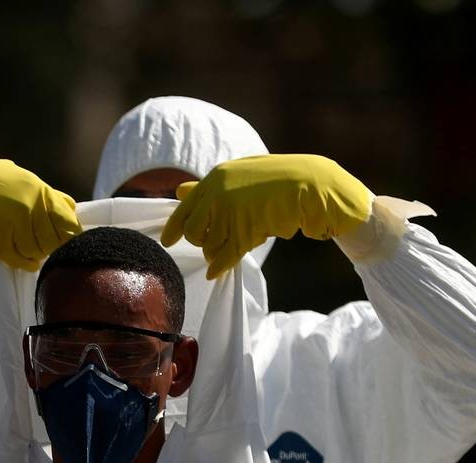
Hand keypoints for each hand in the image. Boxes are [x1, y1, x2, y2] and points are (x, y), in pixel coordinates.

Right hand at [0, 154, 80, 270]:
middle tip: (40, 247)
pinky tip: (20, 259)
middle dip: (51, 246)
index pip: (68, 216)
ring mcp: (15, 221)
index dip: (68, 231)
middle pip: (57, 238)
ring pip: (38, 251)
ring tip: (23, 248)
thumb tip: (68, 208)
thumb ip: (38, 193)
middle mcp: (30, 203)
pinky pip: (19, 259)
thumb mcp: (12, 177)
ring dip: (34, 254)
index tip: (61, 238)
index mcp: (36, 187)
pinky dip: (22, 263)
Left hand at [160, 154, 371, 278]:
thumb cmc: (275, 180)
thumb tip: (179, 191)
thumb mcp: (238, 177)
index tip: (166, 242)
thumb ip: (208, 188)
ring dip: (217, 252)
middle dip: (202, 241)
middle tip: (217, 242)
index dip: (173, 227)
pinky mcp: (245, 232)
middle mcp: (218, 195)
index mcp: (215, 178)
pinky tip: (216, 273)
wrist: (308, 184)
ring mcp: (231, 213)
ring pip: (209, 246)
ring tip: (233, 246)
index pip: (184, 207)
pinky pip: (225, 256)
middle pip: (194, 231)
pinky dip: (220, 266)